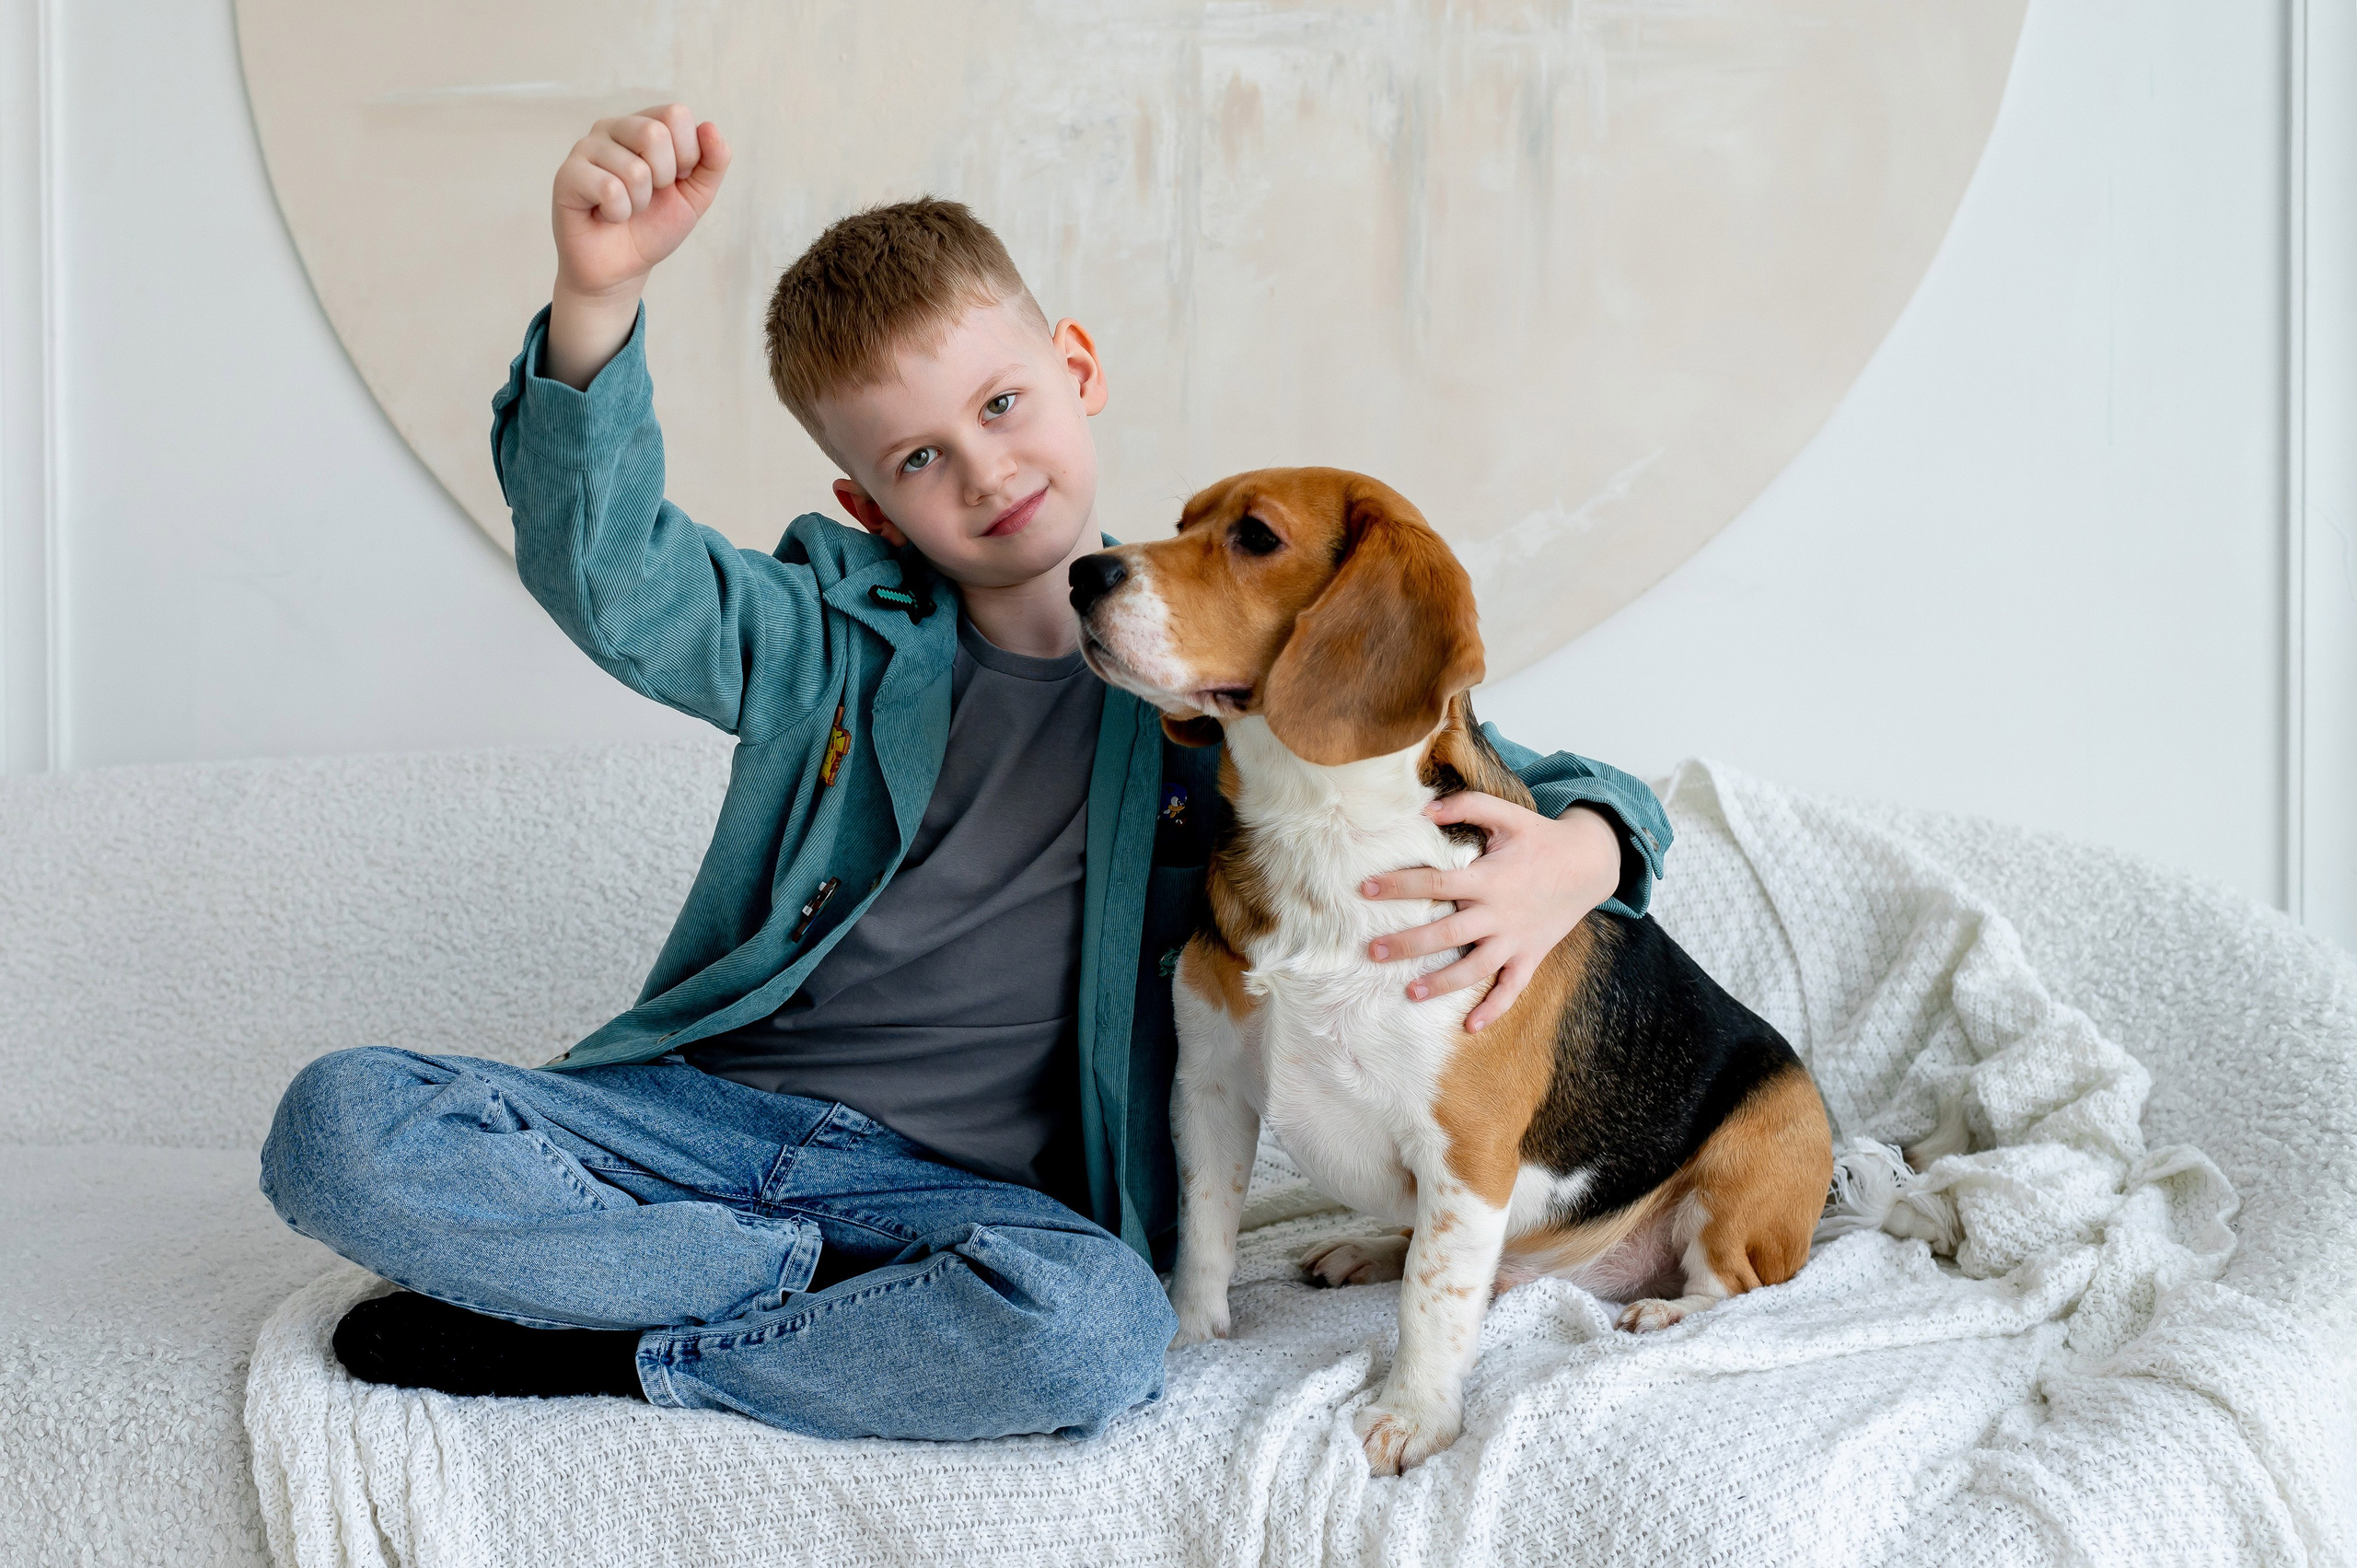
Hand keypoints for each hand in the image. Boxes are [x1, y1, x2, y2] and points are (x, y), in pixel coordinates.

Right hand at [545, 104, 731, 388]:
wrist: (621, 268)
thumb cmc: (653, 227)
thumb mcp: (695, 196)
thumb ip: (712, 162)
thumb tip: (710, 126)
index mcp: (643, 124)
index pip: (676, 114)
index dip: (687, 155)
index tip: (674, 180)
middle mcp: (612, 128)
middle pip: (654, 133)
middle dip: (664, 179)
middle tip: (649, 196)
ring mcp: (585, 148)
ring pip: (634, 169)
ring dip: (640, 202)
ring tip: (625, 208)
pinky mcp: (567, 175)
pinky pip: (610, 189)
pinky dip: (618, 213)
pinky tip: (605, 214)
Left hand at [1362, 798, 1623, 1031]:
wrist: (1590, 864)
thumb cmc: (1540, 838)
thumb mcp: (1507, 814)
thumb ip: (1467, 805)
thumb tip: (1423, 810)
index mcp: (1489, 879)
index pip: (1436, 883)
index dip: (1400, 885)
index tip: (1365, 889)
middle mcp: (1500, 913)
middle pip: (1447, 933)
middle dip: (1408, 944)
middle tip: (1372, 951)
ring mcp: (1516, 939)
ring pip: (1474, 968)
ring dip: (1441, 983)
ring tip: (1408, 992)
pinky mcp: (1531, 956)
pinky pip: (1512, 989)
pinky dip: (1494, 1010)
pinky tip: (1470, 1027)